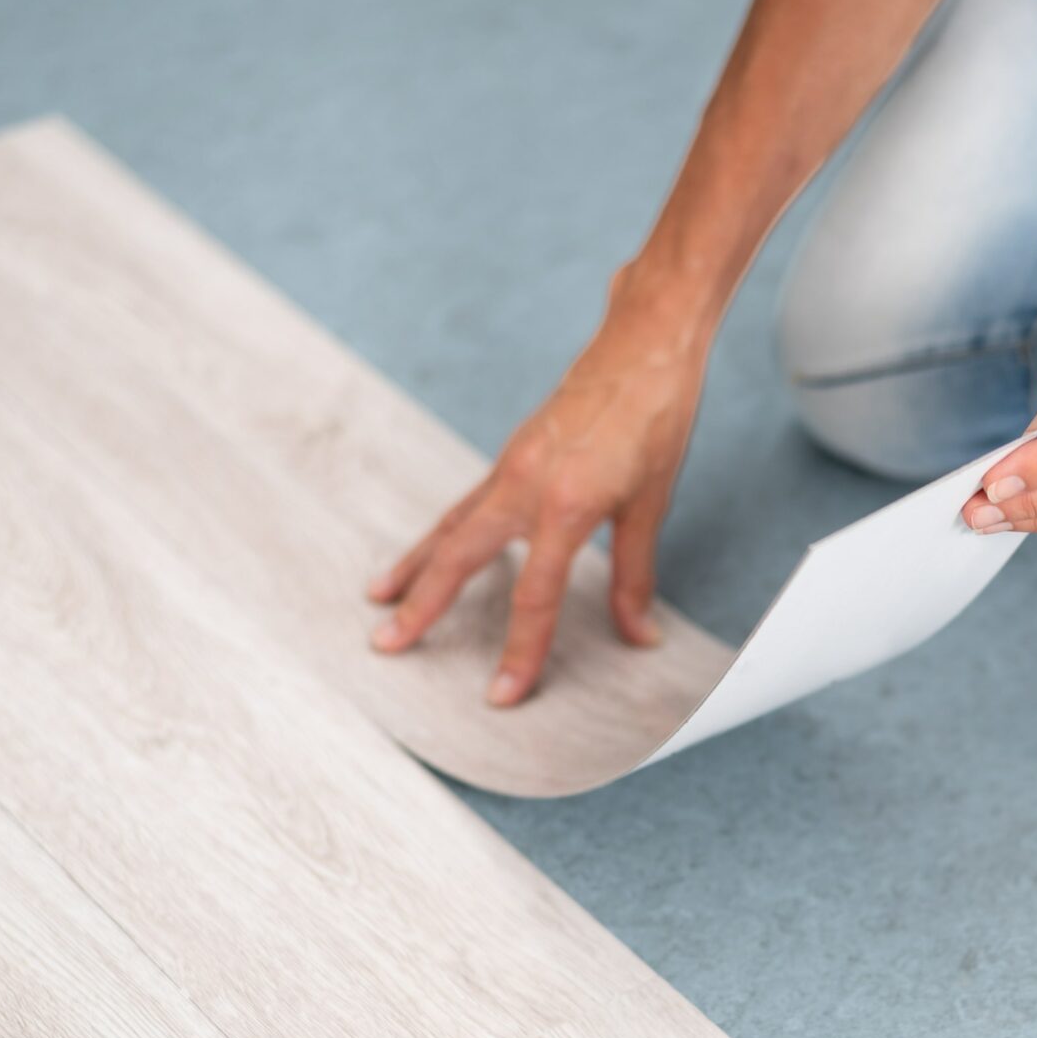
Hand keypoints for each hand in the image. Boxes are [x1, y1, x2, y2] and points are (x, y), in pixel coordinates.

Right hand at [369, 291, 704, 705]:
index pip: (535, 595)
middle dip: (423, 604)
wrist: (644, 343)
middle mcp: (524, 484)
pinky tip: (431, 551)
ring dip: (415, 566)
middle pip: (460, 556)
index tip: (500, 694)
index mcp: (566, 503)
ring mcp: (511, 466)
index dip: (520, 650)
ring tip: (379, 599)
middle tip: (385, 645)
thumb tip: (640, 636)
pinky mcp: (511, 456)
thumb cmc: (656, 416)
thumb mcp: (652, 503)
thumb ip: (635, 575)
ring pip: (450, 526)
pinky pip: (465, 504)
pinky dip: (441, 533)